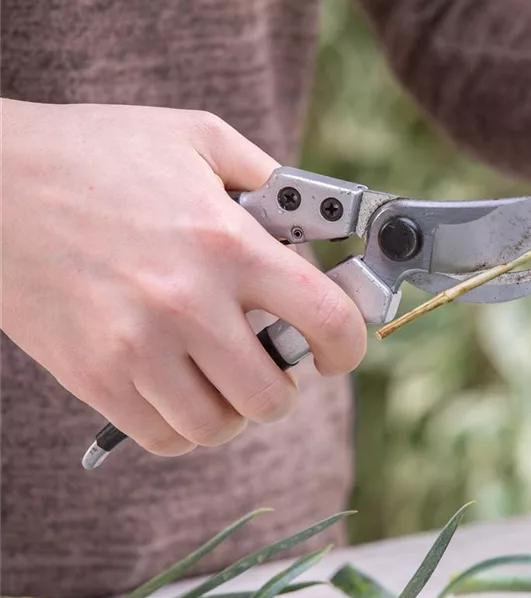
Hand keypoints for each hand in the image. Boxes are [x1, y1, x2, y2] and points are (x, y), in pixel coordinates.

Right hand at [0, 100, 366, 456]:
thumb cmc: (96, 154)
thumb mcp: (198, 139)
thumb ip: (267, 179)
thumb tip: (313, 219)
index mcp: (227, 243)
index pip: (326, 319)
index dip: (348, 346)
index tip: (337, 350)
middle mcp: (188, 303)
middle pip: (273, 396)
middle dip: (284, 384)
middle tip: (270, 360)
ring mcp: (137, 347)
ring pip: (219, 426)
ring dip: (234, 409)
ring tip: (222, 376)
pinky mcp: (93, 376)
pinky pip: (164, 438)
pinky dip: (184, 424)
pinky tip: (181, 389)